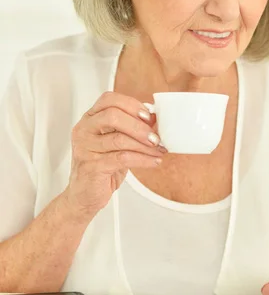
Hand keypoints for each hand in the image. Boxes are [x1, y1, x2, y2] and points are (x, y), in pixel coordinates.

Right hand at [65, 91, 165, 216]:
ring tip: (158, 150)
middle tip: (156, 136)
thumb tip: (155, 118)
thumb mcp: (116, 143)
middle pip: (113, 116)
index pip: (109, 100)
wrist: (84, 195)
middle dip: (139, 126)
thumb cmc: (101, 166)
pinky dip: (142, 159)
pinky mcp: (92, 166)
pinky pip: (122, 158)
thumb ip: (131, 128)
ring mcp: (86, 148)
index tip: (148, 115)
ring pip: (119, 139)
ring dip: (145, 145)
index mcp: (90, 119)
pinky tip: (153, 161)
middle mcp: (84, 130)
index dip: (131, 104)